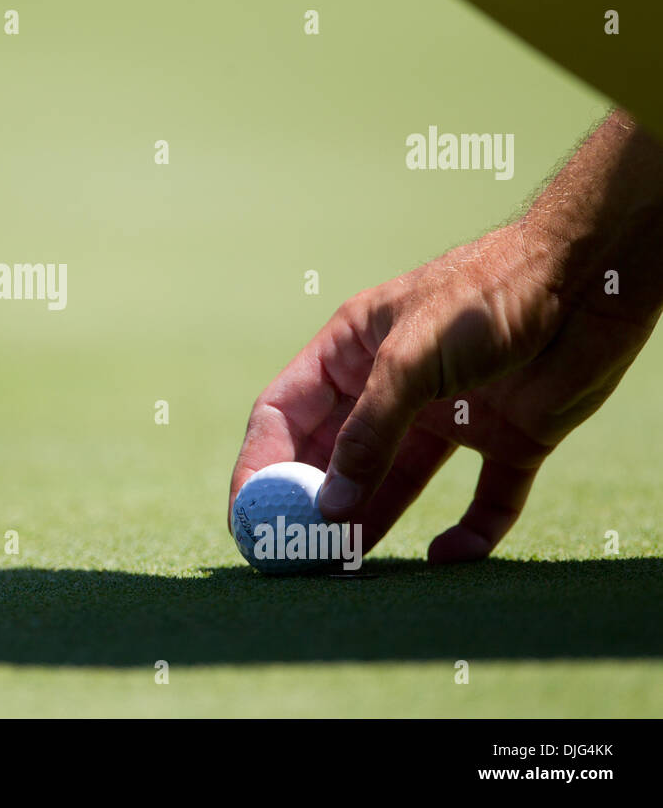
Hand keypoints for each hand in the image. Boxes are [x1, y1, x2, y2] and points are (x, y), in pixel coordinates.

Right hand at [229, 112, 662, 561]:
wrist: (592, 277)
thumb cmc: (490, 293)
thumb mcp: (410, 359)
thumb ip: (368, 433)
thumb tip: (329, 505)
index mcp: (353, 349)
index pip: (285, 412)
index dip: (261, 463)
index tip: (251, 514)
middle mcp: (393, 385)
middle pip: (335, 454)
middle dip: (314, 502)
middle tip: (295, 552)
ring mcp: (450, 414)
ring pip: (399, 482)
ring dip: (375, 521)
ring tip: (348, 567)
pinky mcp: (508, 438)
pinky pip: (485, 499)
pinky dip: (470, 533)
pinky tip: (446, 558)